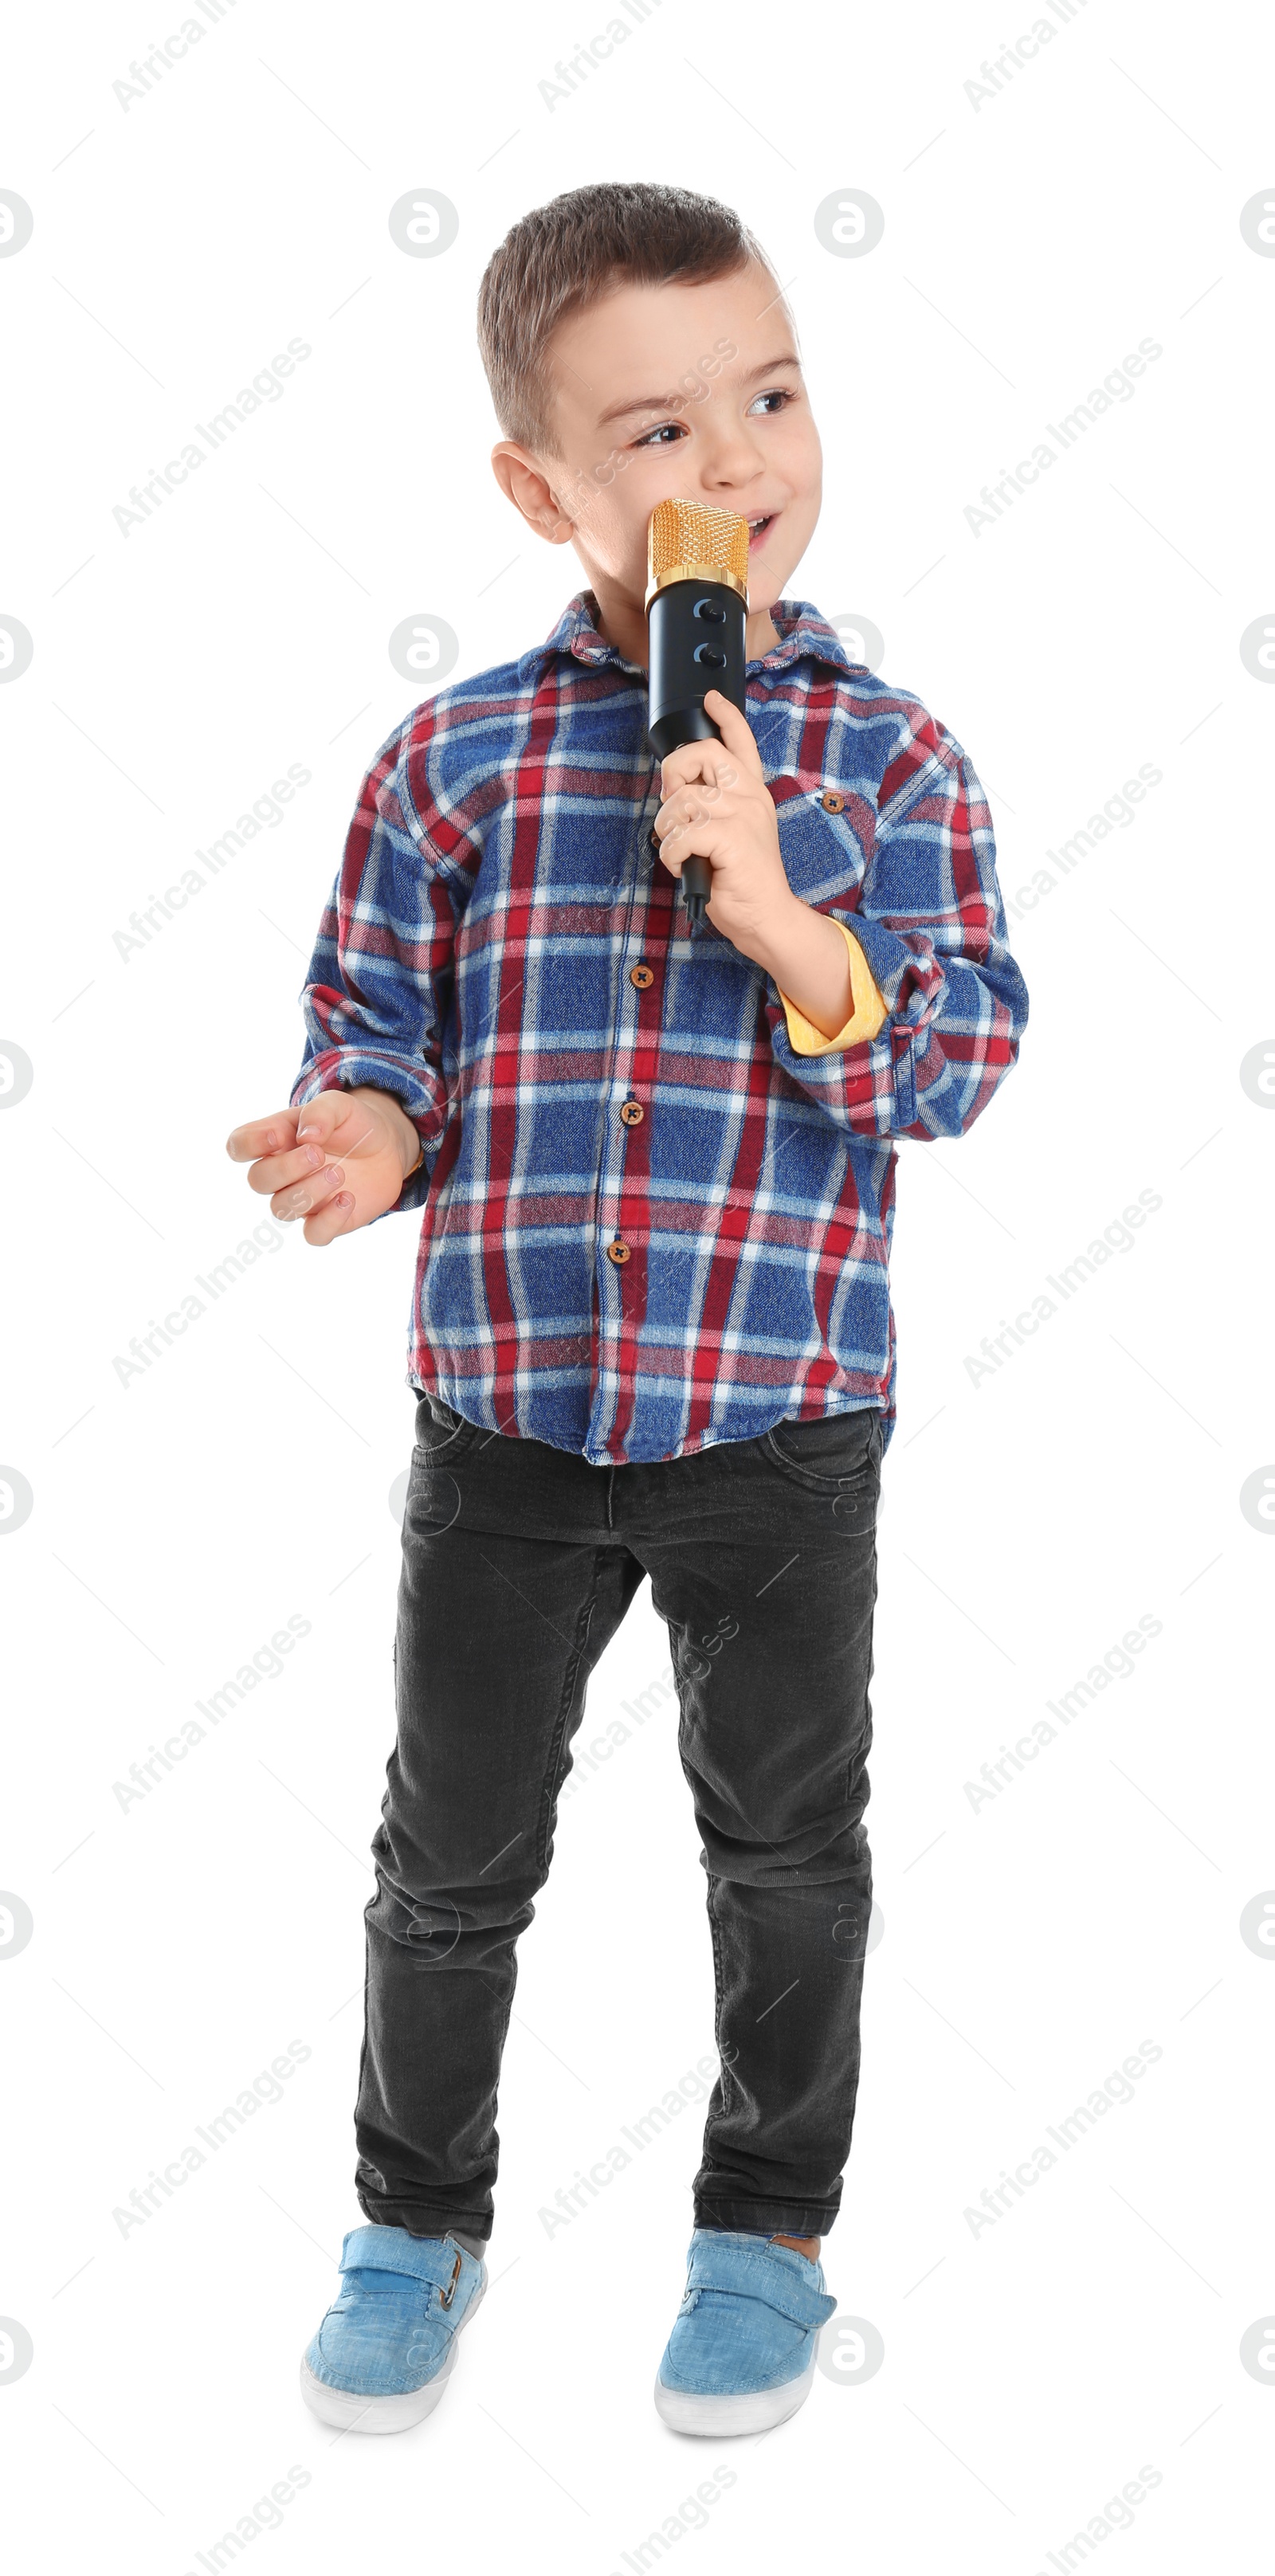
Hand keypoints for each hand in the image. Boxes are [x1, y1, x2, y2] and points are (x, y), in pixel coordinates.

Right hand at [224, 1085, 420, 1246]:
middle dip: (286, 1169)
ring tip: (338, 1173)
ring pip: (282, 1209)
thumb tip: (306, 1136)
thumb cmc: (352, 1123)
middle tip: (318, 1154)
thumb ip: (320, 1112)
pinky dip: (329, 1220)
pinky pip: (313, 1235)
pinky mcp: (324, 1221)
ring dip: (308, 1192)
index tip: (278, 1136)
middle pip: (258, 1181)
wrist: (386, 1147)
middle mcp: (281, 1173)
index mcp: (275, 1140)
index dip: (248, 1144)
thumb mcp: (340, 1105)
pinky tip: (348, 1199)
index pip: (239, 1146)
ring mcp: (301, 1199)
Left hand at [652, 688, 797, 960]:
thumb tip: (678, 790)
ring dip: (666, 829)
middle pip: (703, 753)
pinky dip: (671, 854)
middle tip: (672, 806)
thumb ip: (712, 806)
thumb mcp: (730, 833)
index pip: (741, 742)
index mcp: (753, 793)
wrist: (765, 916)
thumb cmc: (742, 880)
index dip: (725, 716)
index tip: (712, 699)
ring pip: (682, 800)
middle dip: (674, 773)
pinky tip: (683, 865)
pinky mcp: (731, 838)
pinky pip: (681, 834)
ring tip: (680, 850)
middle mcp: (751, 796)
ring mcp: (743, 815)